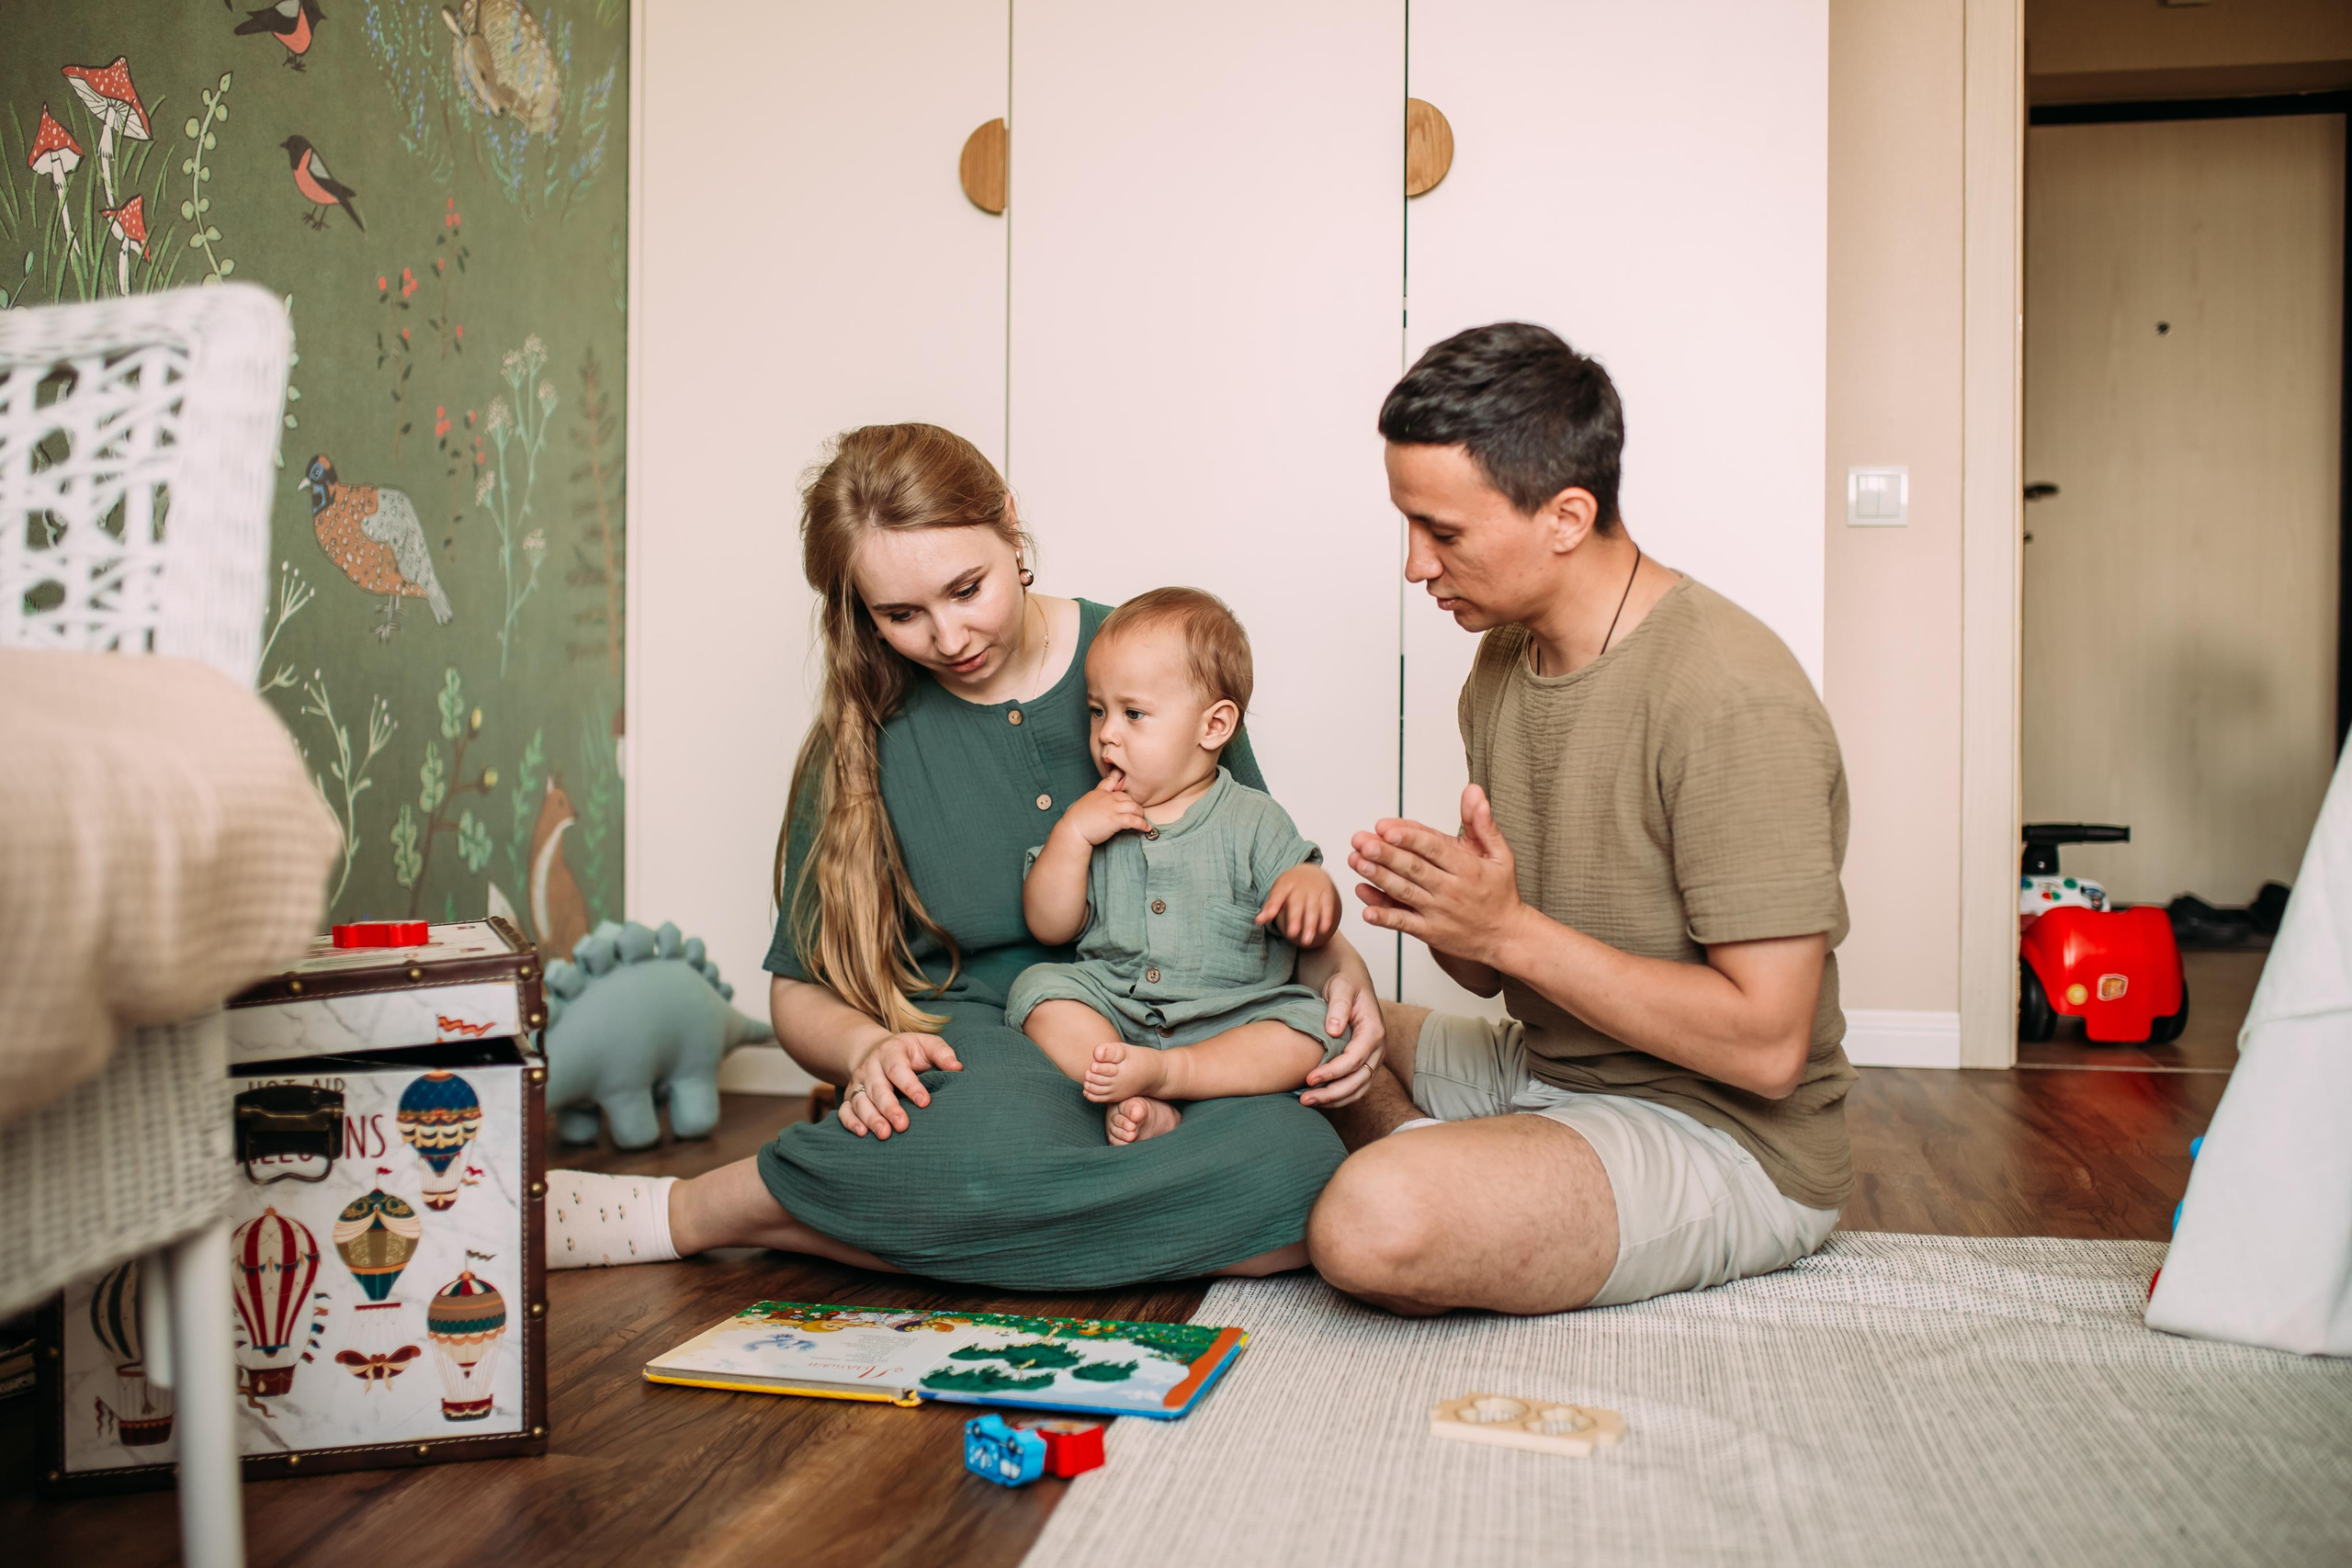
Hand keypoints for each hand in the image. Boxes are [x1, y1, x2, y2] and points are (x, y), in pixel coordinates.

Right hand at [836, 1031, 962, 1138]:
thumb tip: (957, 1068)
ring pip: (860, 1101)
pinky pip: (844, 1110)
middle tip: (902, 1125)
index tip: (925, 1102)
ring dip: (871, 1119)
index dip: (910, 1085)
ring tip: (884, 1134)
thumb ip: (942, 1054)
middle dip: (889, 1108)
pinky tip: (862, 1134)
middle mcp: (871, 1068)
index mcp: (890, 1052)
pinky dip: (850, 1122)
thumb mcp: (926, 1044)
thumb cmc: (910, 1052)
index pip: (898, 1069)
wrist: (878, 1052)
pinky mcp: (849, 1096)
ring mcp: (858, 1082)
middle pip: (877, 1088)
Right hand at [1056, 771, 1150, 847]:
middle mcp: (1107, 798)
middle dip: (1134, 805)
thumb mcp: (1085, 804)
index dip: (1119, 776)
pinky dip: (1143, 824)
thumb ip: (1095, 801)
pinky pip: (1134, 820)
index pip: (1111, 780)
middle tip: (1136, 813)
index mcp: (1099, 792)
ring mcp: (1112, 808)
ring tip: (1142, 819)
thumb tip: (1101, 806)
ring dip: (1140, 814)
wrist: (1073, 829)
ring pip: (1134, 807)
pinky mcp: (1115, 819)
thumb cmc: (1076, 820)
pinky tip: (1147, 828)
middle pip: (1128, 797)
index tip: (1125, 773)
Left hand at [1257, 863, 1340, 947]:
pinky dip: (1326, 918)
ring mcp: (1314, 890)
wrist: (1311, 871)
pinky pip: (1327, 906)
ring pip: (1313, 908)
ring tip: (1307, 941)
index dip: (1272, 906)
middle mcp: (1300, 886)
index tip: (1266, 917)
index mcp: (1285, 884)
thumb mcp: (1278, 892)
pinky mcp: (1326, 894)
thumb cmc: (1290, 887)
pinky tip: (1324, 930)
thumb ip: (1269, 907)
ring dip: (1311, 924)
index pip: (1277, 895)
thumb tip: (1257, 921)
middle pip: (1297, 903)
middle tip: (1292, 934)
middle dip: (1295, 919)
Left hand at [1298, 963, 1385, 1107]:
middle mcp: (1378, 1049)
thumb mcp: (1341, 987)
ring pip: (1358, 1089)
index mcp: (1374, 1030)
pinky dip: (1337, 1096)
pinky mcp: (1364, 1064)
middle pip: (1359, 1080)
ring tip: (1307, 1102)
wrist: (1351, 983)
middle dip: (1332, 1093)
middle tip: (1305, 1098)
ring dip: (1334, 1099)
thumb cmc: (1345, 983)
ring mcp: (1372, 1059)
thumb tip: (1334, 1030)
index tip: (1310, 1077)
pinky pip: (1354, 1087)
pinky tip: (1316, 1097)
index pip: (1355, 1059)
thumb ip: (1338, 1006)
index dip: (1333, 1071)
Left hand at [1349, 784, 1524, 966]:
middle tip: (1361, 841)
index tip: (1386, 828)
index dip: (1410, 838)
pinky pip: (1405, 924)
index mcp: (1467, 868)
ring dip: (1378, 878)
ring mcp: (1439, 913)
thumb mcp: (1500, 854)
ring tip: (1357, 862)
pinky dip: (1385, 917)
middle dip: (1386, 854)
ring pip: (1405, 893)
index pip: (1434, 849)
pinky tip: (1365, 909)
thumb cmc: (1501, 892)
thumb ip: (1482, 823)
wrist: (1507, 937)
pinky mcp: (1431, 933)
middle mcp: (1451, 890)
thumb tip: (1473, 790)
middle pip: (1414, 869)